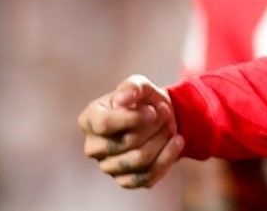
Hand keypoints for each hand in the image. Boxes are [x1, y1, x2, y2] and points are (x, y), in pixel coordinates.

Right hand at [78, 74, 183, 188]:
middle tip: (165, 113)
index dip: (133, 118)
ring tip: (170, 126)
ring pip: (138, 160)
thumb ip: (132, 87)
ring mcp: (108, 166)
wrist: (159, 117)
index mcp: (90, 120)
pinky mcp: (125, 180)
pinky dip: (167, 158)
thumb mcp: (140, 85)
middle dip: (152, 126)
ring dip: (161, 140)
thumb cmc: (143, 100)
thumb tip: (123, 99)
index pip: (104, 124)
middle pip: (125, 142)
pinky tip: (176, 141)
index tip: (152, 110)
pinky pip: (146, 177)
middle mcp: (93, 146)